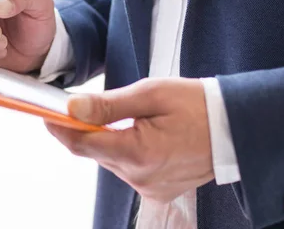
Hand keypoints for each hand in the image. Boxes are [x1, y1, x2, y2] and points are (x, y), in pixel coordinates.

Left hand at [46, 77, 213, 203]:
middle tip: (86, 105)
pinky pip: (127, 168)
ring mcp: (149, 186)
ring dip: (109, 139)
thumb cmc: (197, 105)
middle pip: (94, 151)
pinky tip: (143, 134)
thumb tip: (72, 109)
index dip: (60, 128)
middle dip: (86, 129)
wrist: (236, 129)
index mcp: (138, 152)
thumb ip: (108, 105)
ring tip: (130, 117)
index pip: (81, 144)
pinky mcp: (157, 189)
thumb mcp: (151, 94)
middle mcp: (140, 177)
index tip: (47, 112)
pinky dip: (126, 150)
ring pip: (110, 159)